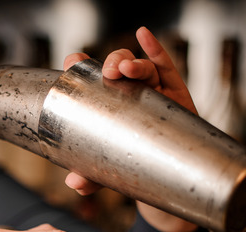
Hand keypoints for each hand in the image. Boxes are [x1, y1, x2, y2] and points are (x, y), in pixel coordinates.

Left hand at [62, 26, 198, 231]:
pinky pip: (165, 66)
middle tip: (109, 72)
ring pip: (142, 67)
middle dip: (111, 62)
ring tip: (125, 68)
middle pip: (117, 67)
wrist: (169, 175)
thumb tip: (74, 183)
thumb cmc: (134, 163)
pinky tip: (144, 34)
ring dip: (133, 62)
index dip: (79, 67)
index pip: (90, 78)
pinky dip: (155, 48)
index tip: (72, 62)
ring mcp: (151, 90)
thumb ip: (91, 176)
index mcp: (107, 103)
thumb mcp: (109, 172)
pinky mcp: (174, 92)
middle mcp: (128, 92)